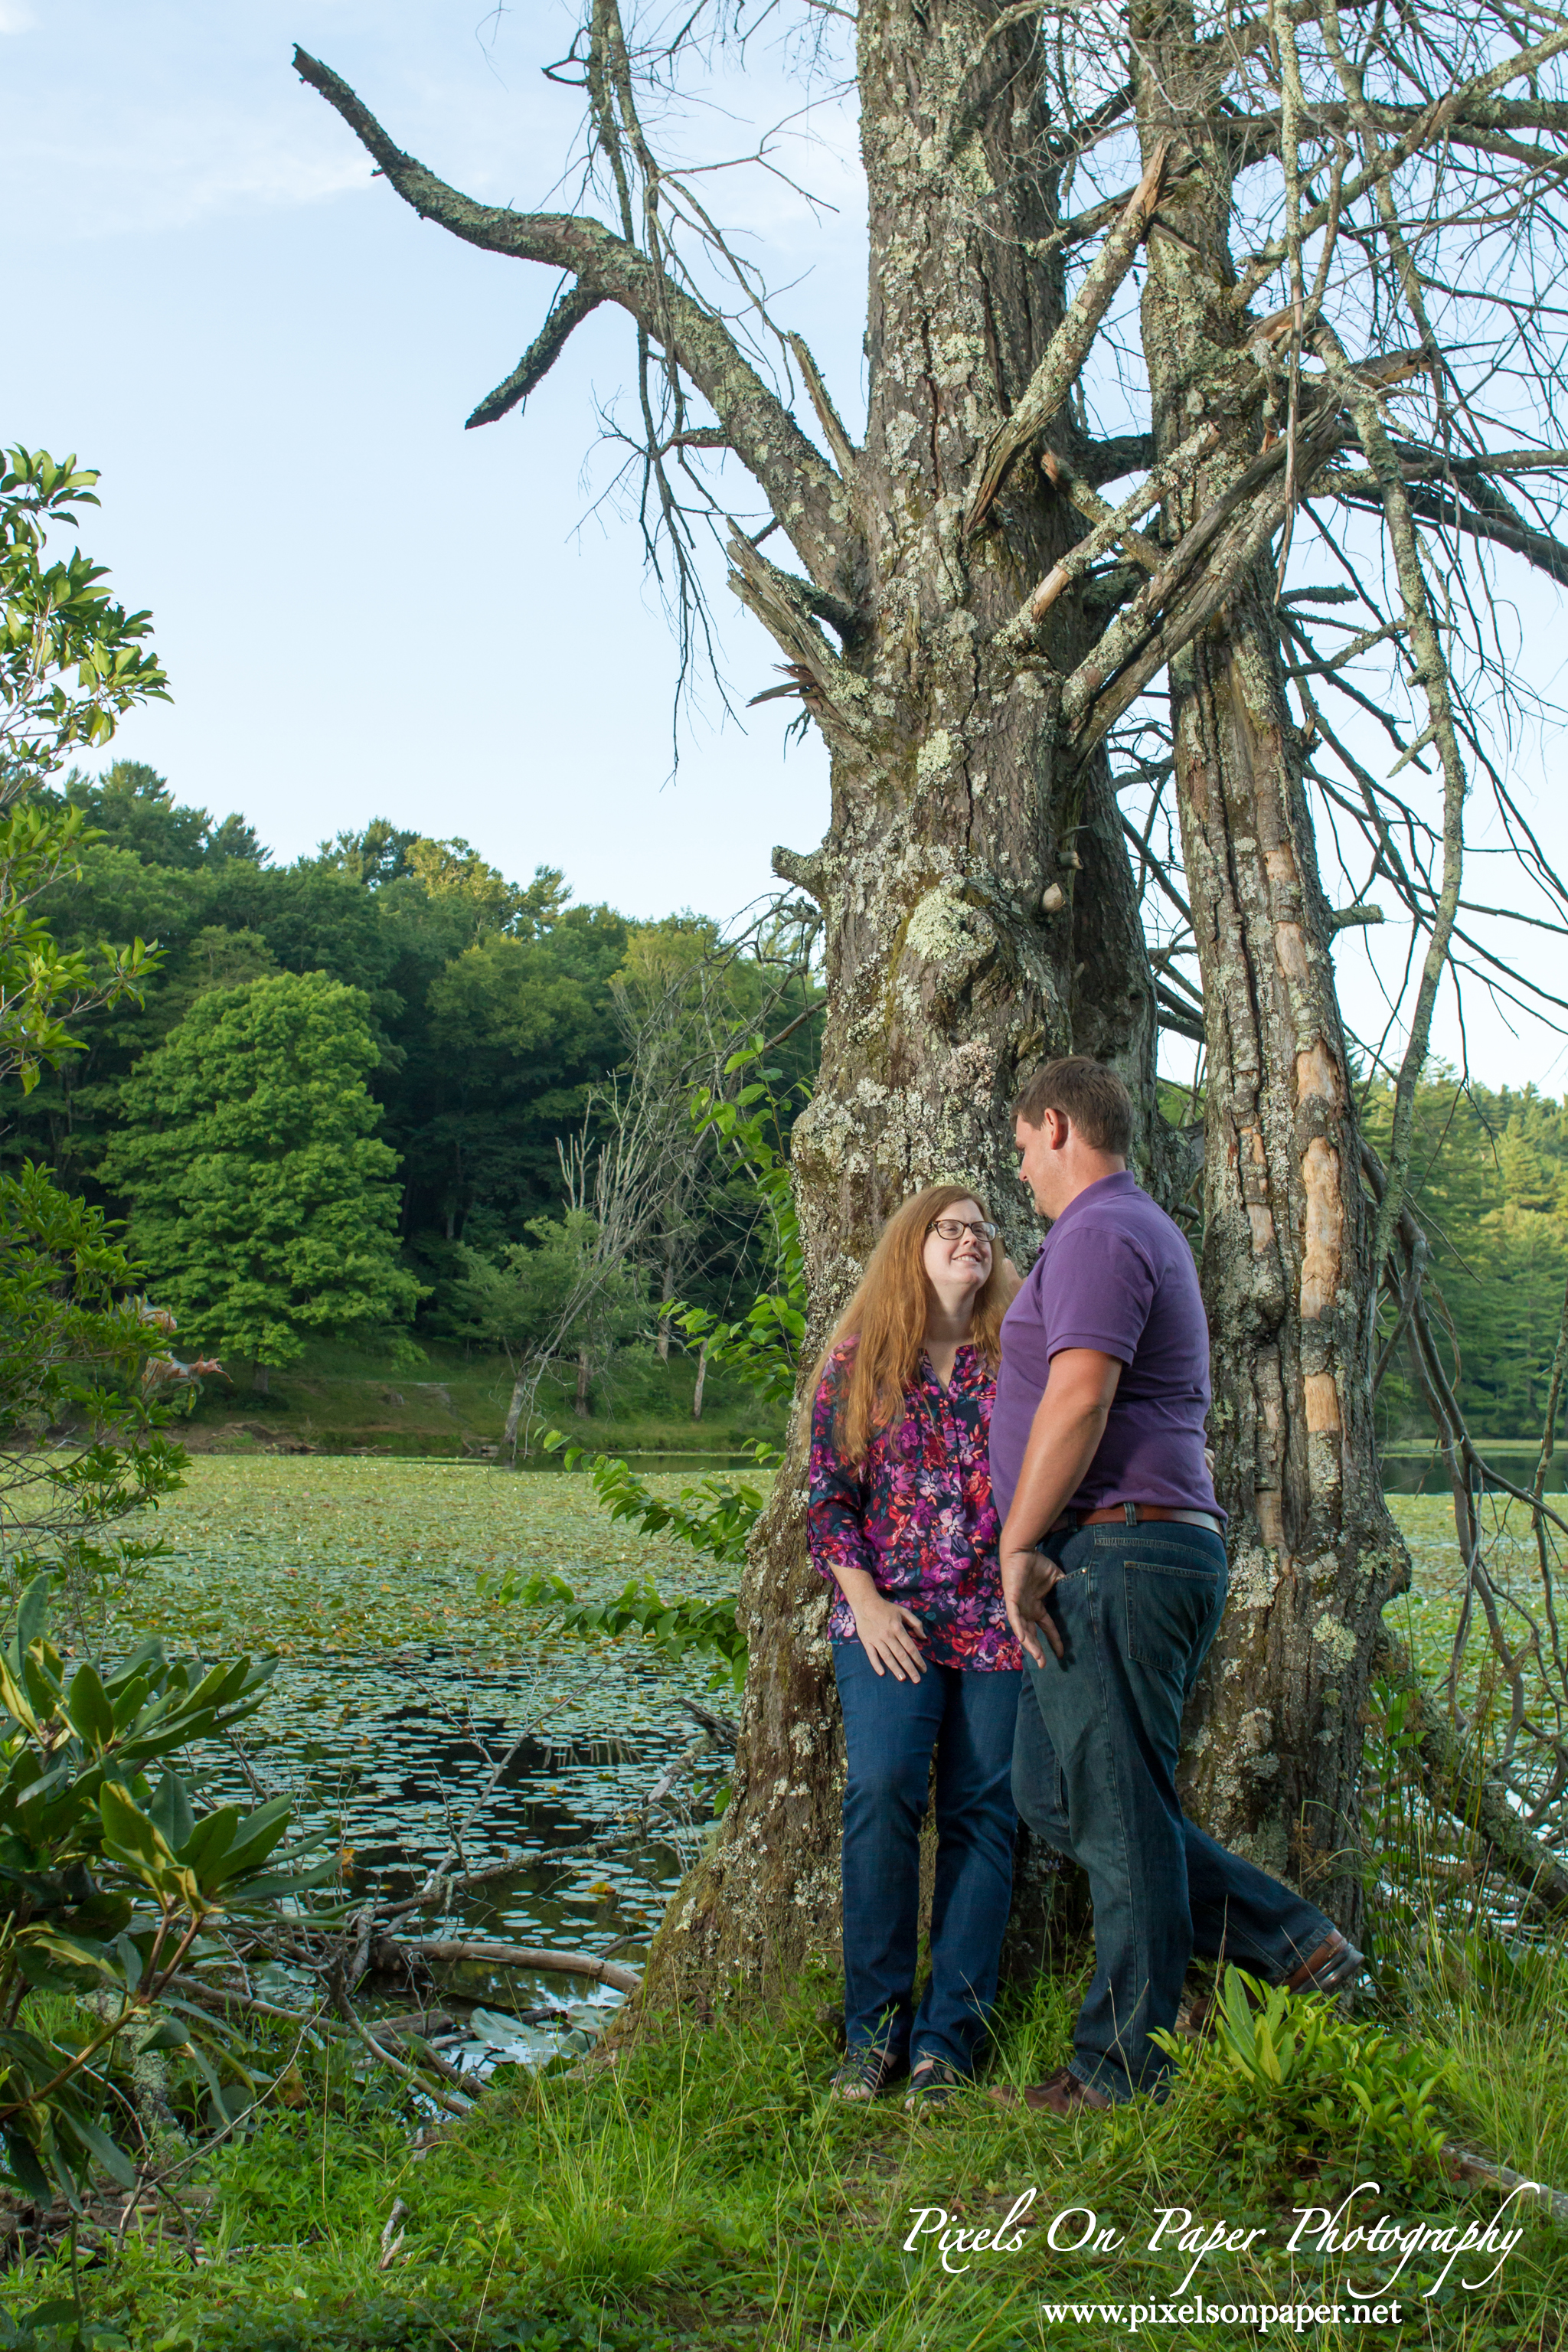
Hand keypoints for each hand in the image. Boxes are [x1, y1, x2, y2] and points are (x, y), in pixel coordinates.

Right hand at [851, 1591, 926, 1679]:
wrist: (866, 1604)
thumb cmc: (887, 1608)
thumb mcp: (904, 1611)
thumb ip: (916, 1623)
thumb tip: (924, 1637)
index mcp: (898, 1628)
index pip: (910, 1647)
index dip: (918, 1659)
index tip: (924, 1669)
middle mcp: (888, 1635)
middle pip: (901, 1655)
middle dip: (910, 1668)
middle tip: (917, 1680)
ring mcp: (877, 1639)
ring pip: (887, 1657)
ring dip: (895, 1669)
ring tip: (903, 1679)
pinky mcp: (867, 1642)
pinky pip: (872, 1655)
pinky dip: (876, 1664)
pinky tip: (882, 1673)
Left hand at [1001, 1544, 1064, 1667]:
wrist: (1021, 1549)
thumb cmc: (1035, 1563)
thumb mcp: (1055, 1578)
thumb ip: (1066, 1588)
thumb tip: (1083, 1593)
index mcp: (1036, 1606)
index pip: (1046, 1627)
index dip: (1054, 1640)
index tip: (1063, 1653)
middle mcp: (1027, 1609)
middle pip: (1032, 1635)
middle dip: (1038, 1650)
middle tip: (1045, 1665)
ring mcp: (1018, 1606)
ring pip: (1023, 1630)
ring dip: (1029, 1644)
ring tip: (1038, 1658)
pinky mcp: (1011, 1599)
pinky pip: (1014, 1616)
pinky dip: (1018, 1627)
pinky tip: (1022, 1638)